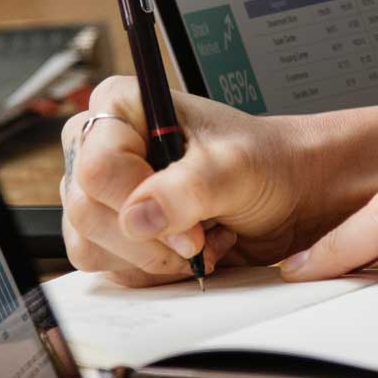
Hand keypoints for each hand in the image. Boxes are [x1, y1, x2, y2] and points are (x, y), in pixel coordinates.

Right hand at [60, 78, 377, 286]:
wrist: (290, 194)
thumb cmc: (266, 164)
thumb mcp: (234, 168)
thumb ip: (187, 190)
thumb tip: (137, 217)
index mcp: (121, 107)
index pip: (98, 167)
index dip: (139, 204)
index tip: (191, 226)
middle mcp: (101, 146)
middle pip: (86, 211)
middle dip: (149, 240)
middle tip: (200, 240)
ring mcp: (104, 193)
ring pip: (91, 244)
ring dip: (151, 258)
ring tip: (200, 240)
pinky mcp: (115, 231)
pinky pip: (109, 266)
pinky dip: (152, 271)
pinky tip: (190, 252)